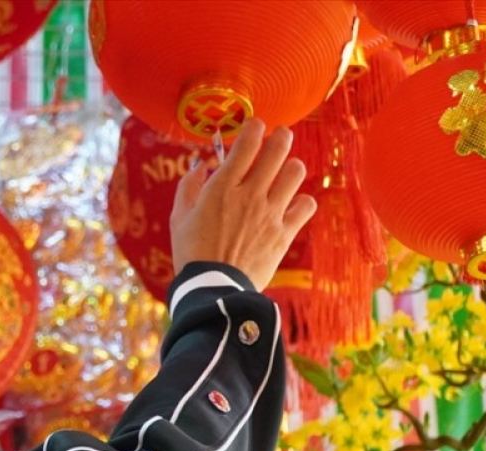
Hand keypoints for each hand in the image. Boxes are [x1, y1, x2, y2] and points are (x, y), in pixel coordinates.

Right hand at [169, 118, 316, 291]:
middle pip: (278, 149)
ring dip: (290, 167)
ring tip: (284, 173)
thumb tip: (201, 167)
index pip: (248, 142)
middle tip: (279, 138)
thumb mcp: (179, 217)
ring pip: (295, 172)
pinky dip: (302, 201)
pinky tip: (292, 204)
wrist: (213, 288)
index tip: (255, 127)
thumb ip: (189, 186)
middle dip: (280, 137)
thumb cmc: (191, 252)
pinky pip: (306, 205)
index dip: (255, 127)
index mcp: (222, 187)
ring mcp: (270, 213)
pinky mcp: (284, 233)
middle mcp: (250, 194)